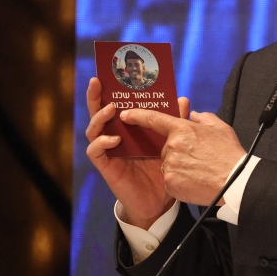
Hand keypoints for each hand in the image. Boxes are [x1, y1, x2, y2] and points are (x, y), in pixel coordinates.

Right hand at [84, 77, 189, 228]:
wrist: (159, 202)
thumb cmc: (161, 170)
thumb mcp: (169, 143)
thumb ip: (174, 121)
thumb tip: (183, 99)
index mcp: (128, 128)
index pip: (117, 105)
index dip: (112, 90)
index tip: (112, 73)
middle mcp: (114, 136)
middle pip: (99, 112)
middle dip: (96, 96)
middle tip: (98, 81)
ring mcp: (108, 151)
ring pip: (93, 129)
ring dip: (100, 117)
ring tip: (111, 109)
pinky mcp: (106, 166)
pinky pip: (95, 151)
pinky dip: (102, 143)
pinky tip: (113, 139)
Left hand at [119, 107, 246, 206]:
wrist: (236, 183)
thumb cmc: (230, 155)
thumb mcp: (220, 128)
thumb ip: (203, 118)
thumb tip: (192, 116)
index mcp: (183, 130)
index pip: (155, 119)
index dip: (138, 115)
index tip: (126, 114)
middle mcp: (172, 147)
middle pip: (166, 148)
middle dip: (177, 152)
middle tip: (197, 158)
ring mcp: (170, 166)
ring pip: (168, 165)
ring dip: (179, 167)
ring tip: (199, 171)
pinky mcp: (171, 184)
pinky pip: (170, 181)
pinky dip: (180, 182)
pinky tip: (195, 182)